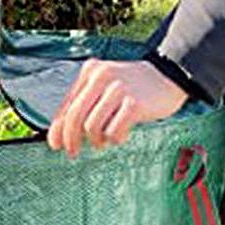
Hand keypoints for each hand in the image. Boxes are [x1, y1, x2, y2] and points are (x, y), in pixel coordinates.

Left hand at [47, 59, 187, 159]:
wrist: (169, 77)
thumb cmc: (132, 88)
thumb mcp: (104, 89)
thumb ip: (83, 107)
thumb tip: (58, 138)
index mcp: (90, 72)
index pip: (67, 106)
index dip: (58, 129)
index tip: (56, 146)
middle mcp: (102, 77)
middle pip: (75, 117)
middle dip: (71, 139)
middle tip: (73, 153)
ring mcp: (119, 89)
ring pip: (92, 126)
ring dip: (96, 140)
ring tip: (103, 141)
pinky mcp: (134, 104)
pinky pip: (114, 132)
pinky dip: (114, 139)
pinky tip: (120, 135)